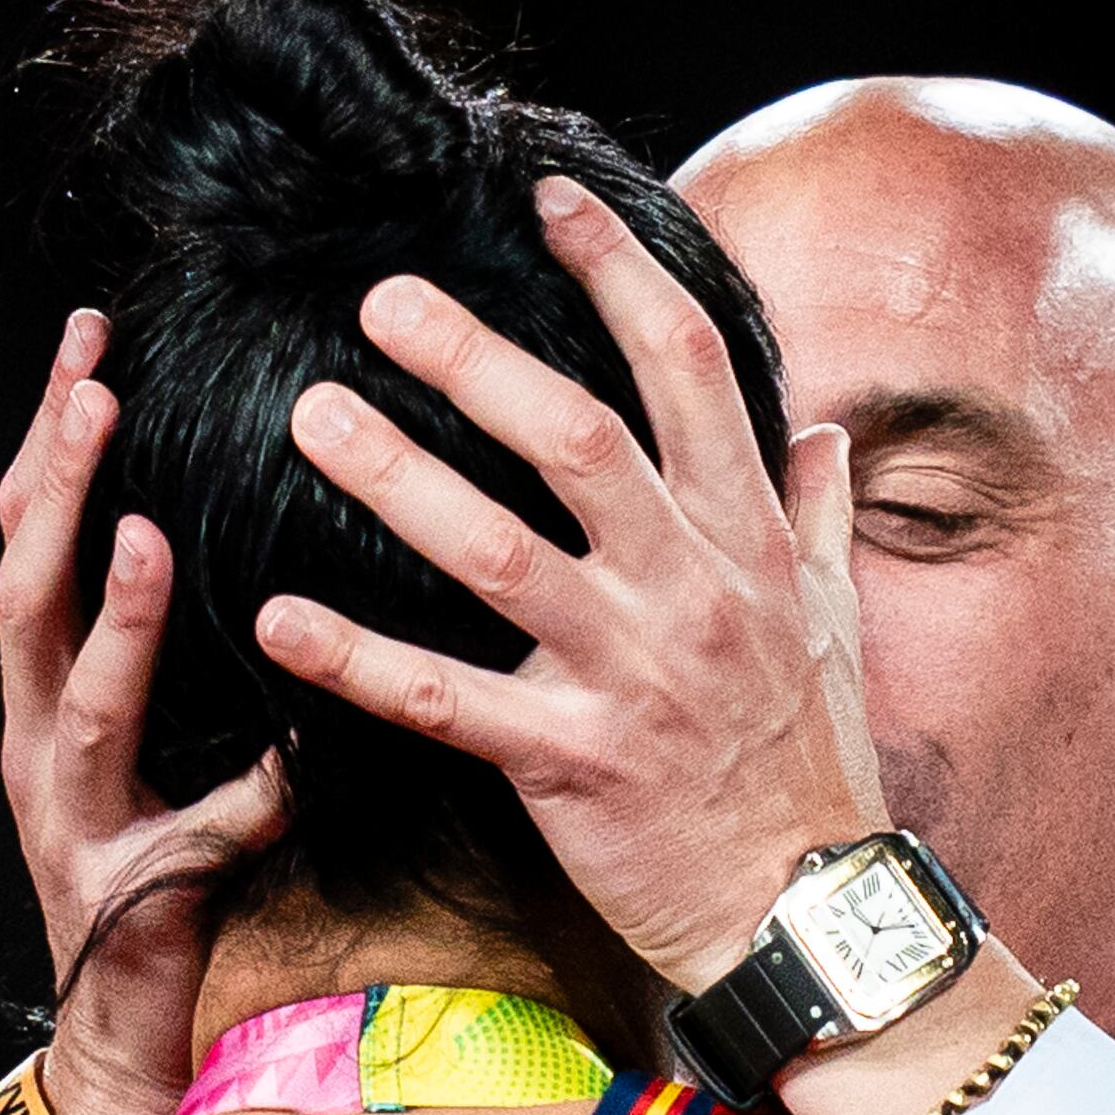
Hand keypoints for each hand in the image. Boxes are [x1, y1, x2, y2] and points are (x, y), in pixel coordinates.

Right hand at [0, 311, 286, 1114]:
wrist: (116, 1033)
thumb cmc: (147, 873)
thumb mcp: (155, 737)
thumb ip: (176, 655)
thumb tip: (230, 534)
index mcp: (43, 692)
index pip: (29, 539)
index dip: (48, 441)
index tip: (87, 341)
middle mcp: (36, 742)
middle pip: (21, 592)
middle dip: (50, 486)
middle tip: (90, 384)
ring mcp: (71, 818)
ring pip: (74, 700)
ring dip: (106, 617)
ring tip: (133, 530)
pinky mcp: (129, 890)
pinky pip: (190, 837)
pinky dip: (238, 798)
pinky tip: (283, 761)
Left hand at [251, 178, 882, 995]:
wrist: (809, 913)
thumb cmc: (809, 764)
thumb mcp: (834, 623)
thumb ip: (813, 516)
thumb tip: (822, 428)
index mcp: (746, 537)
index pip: (687, 369)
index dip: (619, 272)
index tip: (549, 200)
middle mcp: (691, 589)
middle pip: (576, 437)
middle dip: (475, 358)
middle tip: (380, 299)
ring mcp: (631, 675)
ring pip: (499, 552)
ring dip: (398, 479)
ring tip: (311, 417)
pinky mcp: (572, 765)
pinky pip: (448, 701)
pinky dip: (359, 661)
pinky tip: (280, 618)